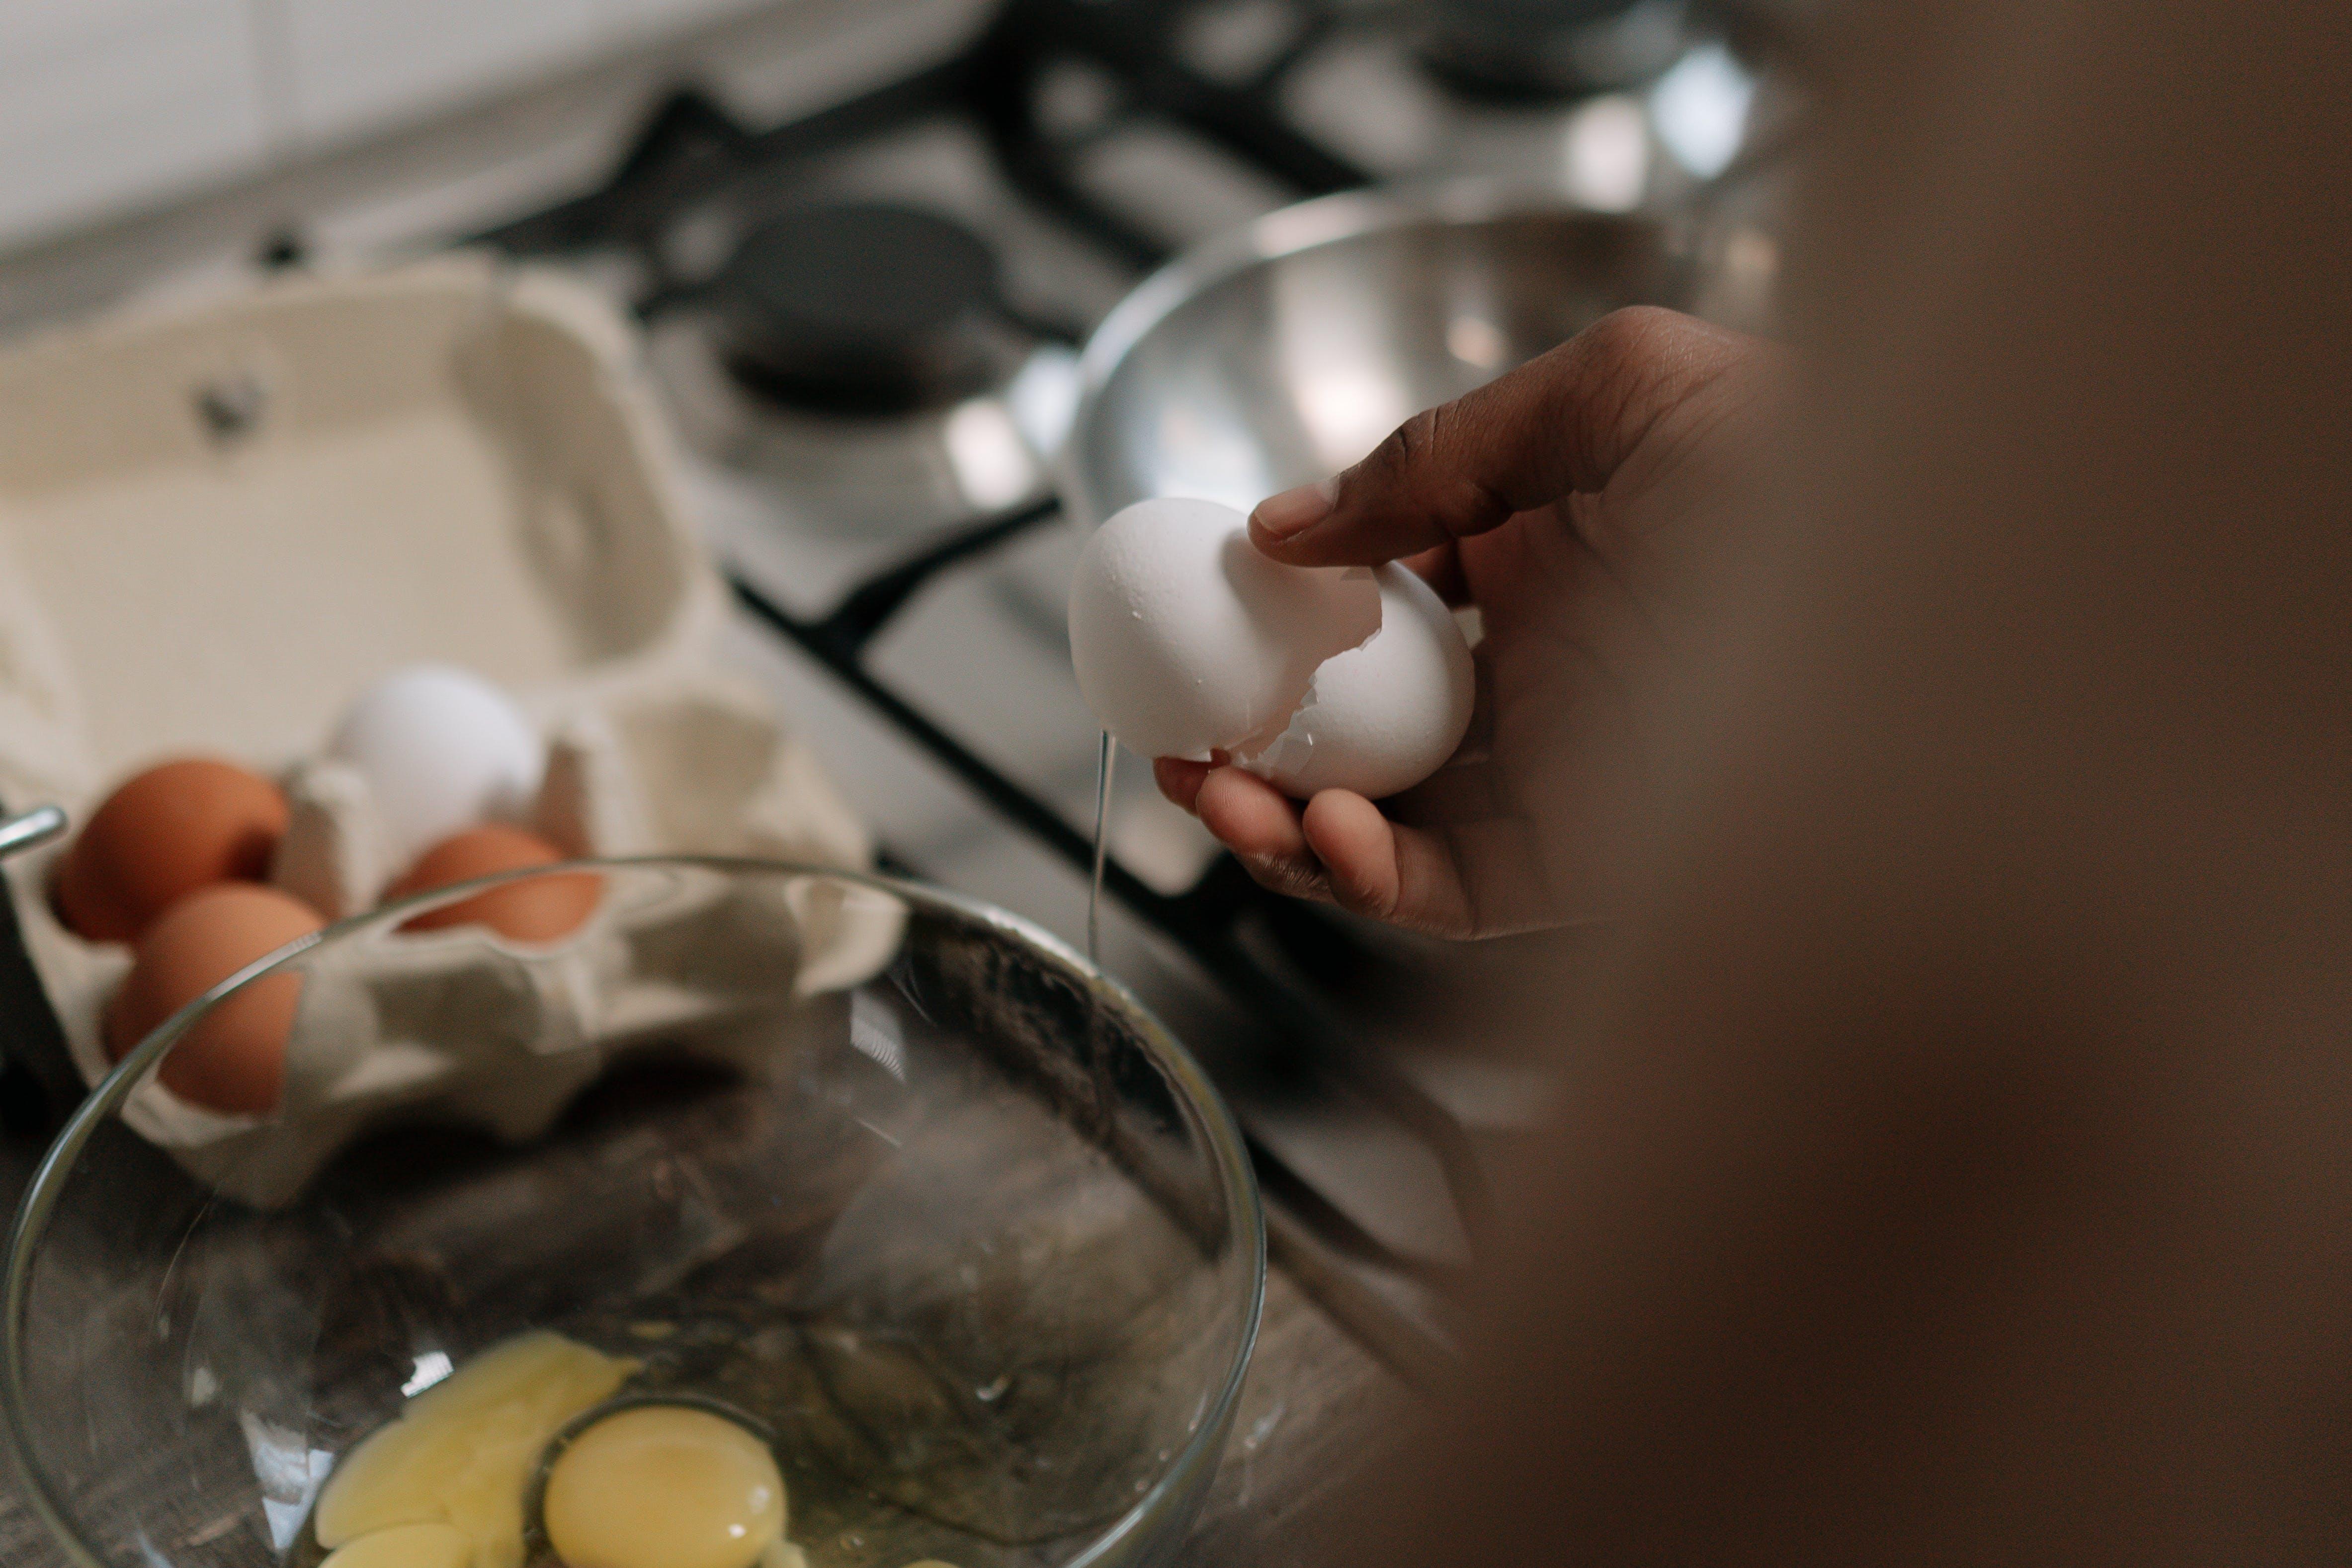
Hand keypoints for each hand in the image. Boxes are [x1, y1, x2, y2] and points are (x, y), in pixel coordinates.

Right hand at [1154, 306, 1768, 937]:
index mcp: (1546, 559)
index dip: (1286, 626)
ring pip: (1393, 832)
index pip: (1384, 609)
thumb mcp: (1614, 390)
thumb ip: (1439, 450)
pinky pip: (1460, 894)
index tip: (1208, 625)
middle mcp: (1546, 677)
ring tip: (1219, 800)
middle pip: (1368, 737)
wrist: (1952, 584)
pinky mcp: (1598, 865)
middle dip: (1259, 753)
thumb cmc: (1811, 461)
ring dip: (1290, 831)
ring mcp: (1567, 776)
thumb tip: (1285, 524)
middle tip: (1181, 749)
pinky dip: (1377, 882)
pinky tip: (1329, 837)